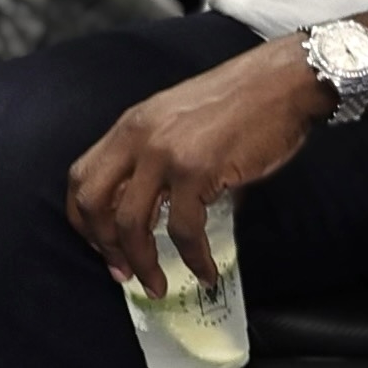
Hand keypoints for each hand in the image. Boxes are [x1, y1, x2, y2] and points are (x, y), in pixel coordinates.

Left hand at [68, 41, 330, 294]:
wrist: (286, 83)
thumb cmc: (246, 101)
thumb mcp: (183, 121)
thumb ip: (163, 156)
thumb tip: (167, 207)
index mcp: (131, 125)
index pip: (82, 177)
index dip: (84, 221)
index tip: (102, 247)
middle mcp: (139, 138)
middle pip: (94, 203)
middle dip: (105, 247)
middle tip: (123, 273)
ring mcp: (165, 154)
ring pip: (131, 223)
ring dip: (142, 263)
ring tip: (157, 284)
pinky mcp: (197, 171)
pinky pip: (183, 228)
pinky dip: (192, 257)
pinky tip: (203, 270)